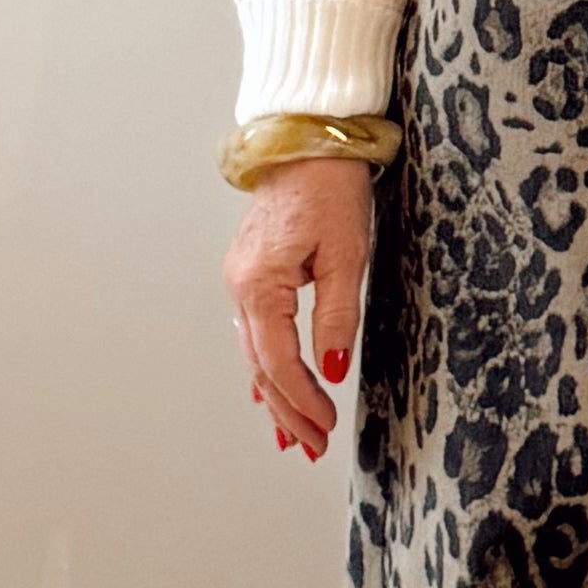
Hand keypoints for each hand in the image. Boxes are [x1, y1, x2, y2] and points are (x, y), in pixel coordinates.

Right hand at [227, 155, 372, 458]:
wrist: (309, 140)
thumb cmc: (330, 187)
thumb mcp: (346, 254)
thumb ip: (336, 316)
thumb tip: (333, 370)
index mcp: (260, 284)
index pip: (279, 362)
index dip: (302, 400)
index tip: (324, 428)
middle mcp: (241, 286)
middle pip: (261, 366)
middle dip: (286, 410)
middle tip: (310, 446)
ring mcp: (241, 279)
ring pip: (255, 353)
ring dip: (274, 396)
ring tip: (291, 436)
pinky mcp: (251, 273)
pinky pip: (254, 332)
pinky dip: (265, 367)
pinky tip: (268, 392)